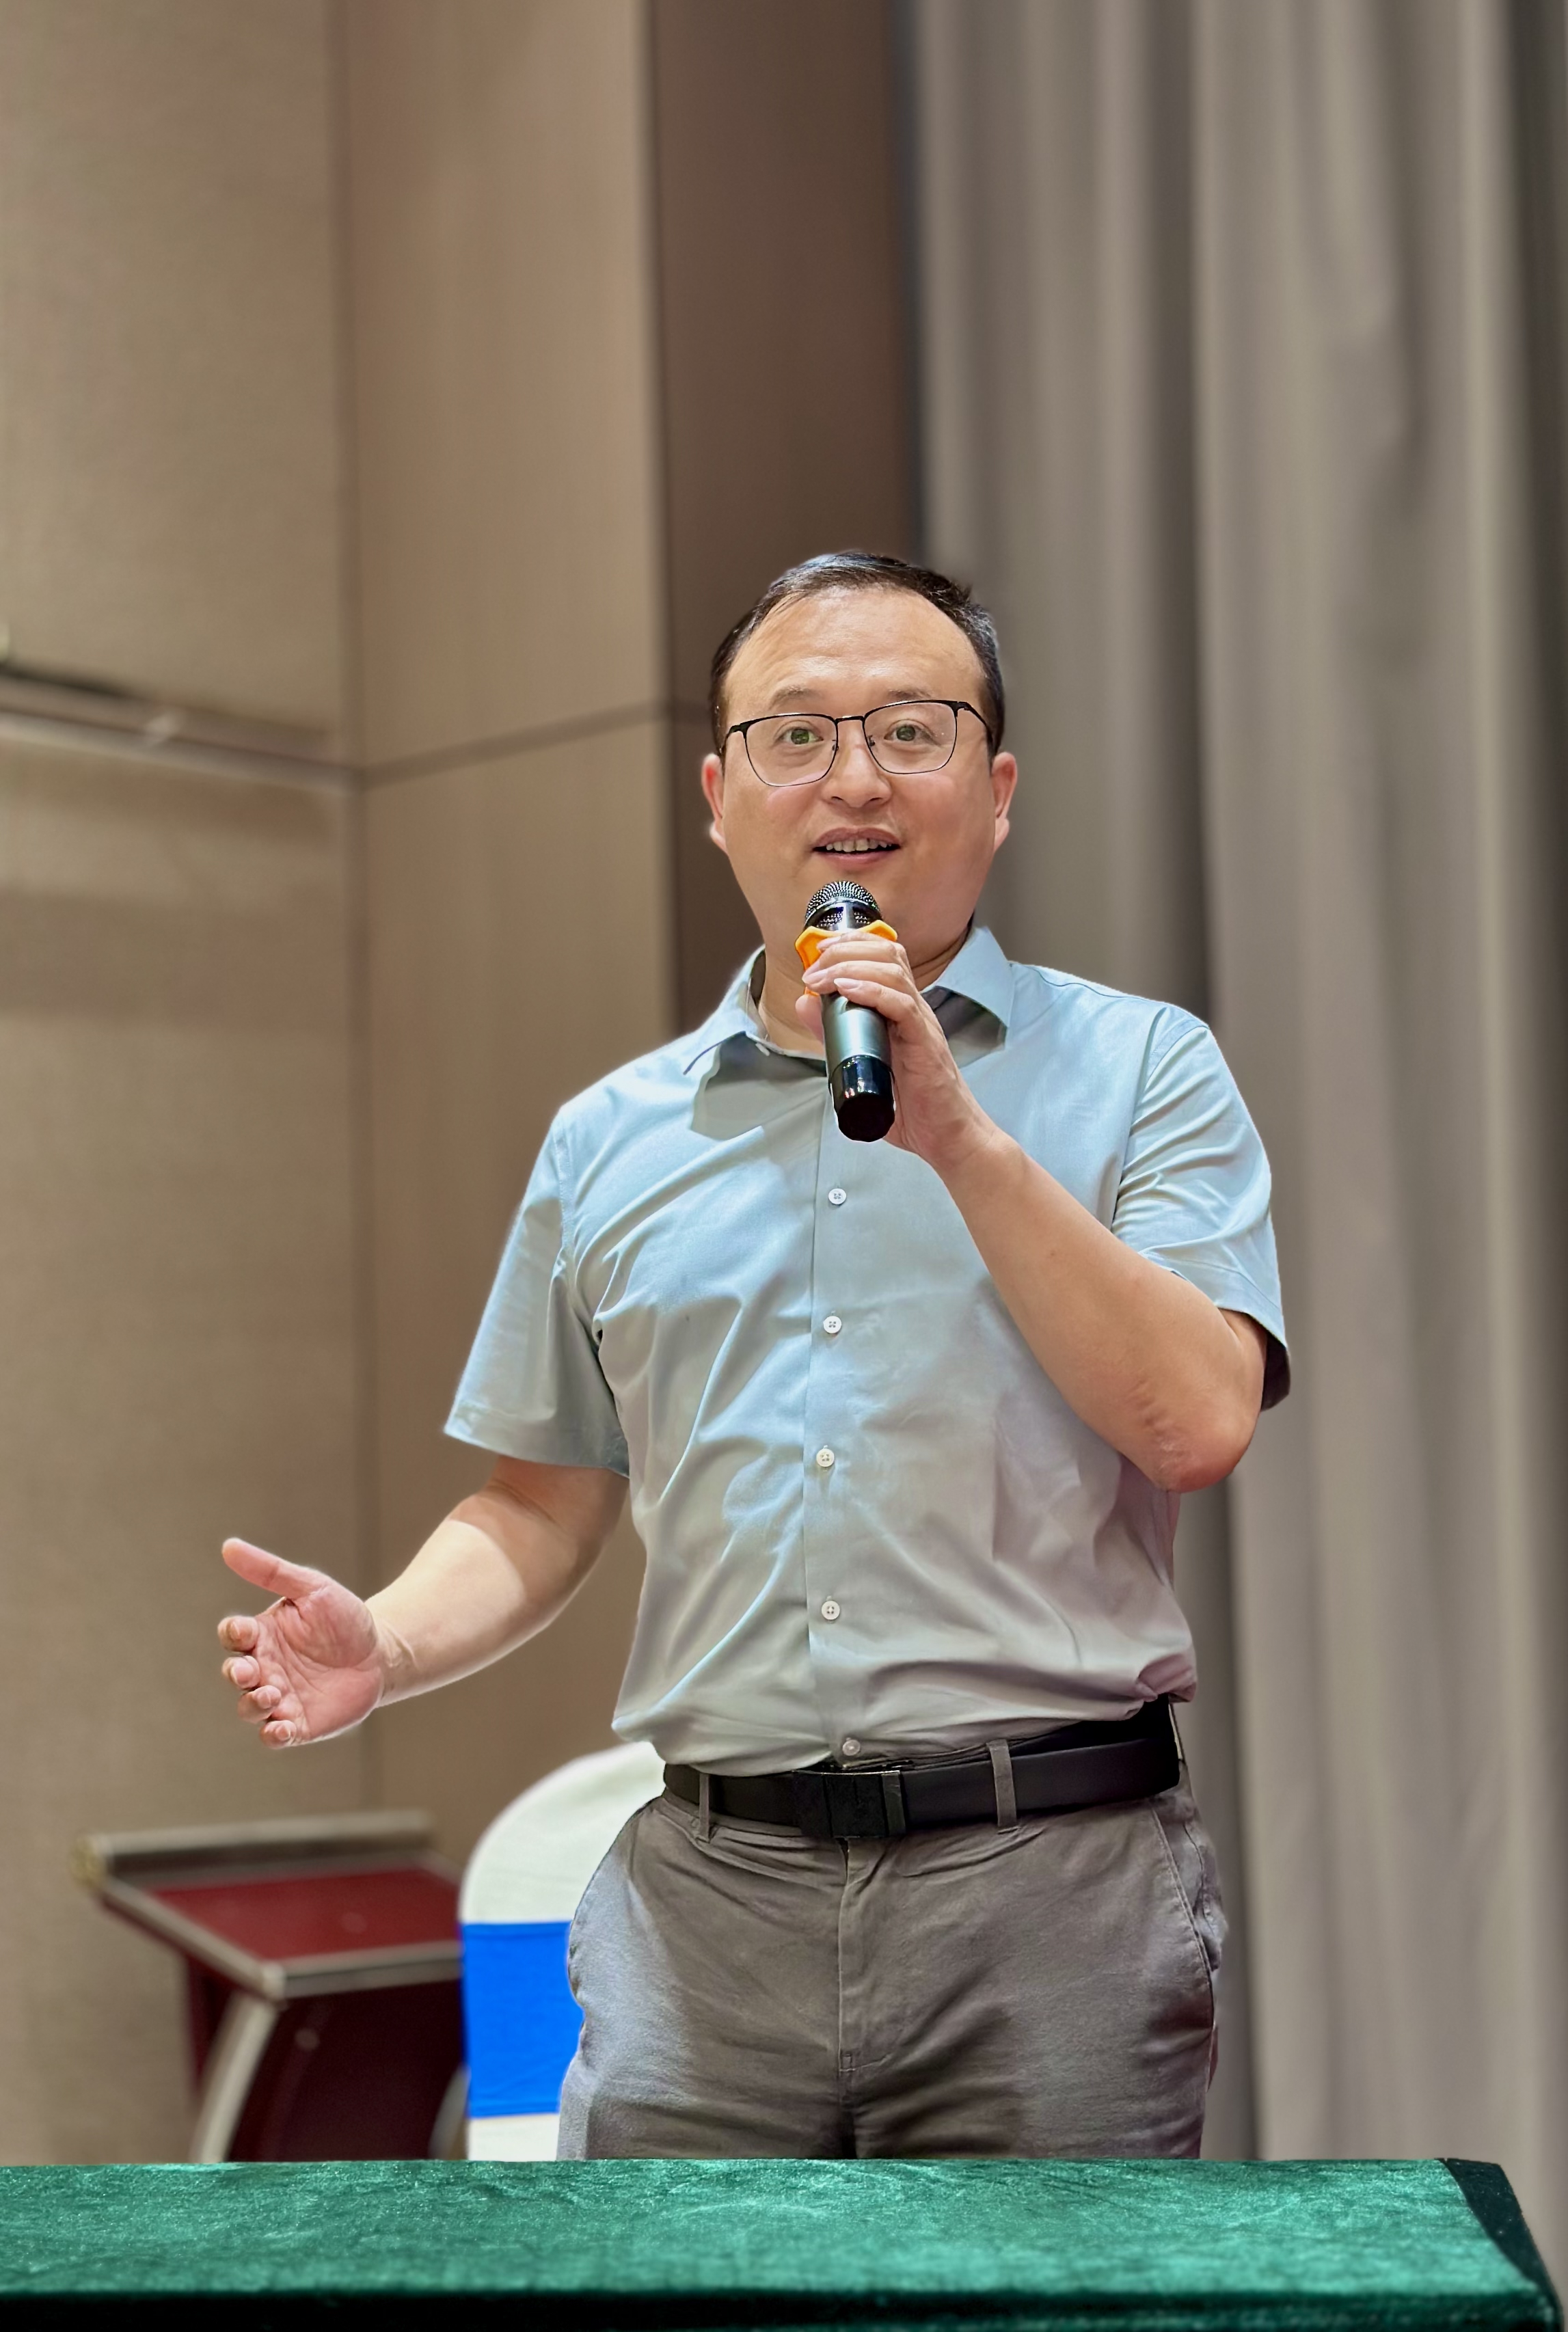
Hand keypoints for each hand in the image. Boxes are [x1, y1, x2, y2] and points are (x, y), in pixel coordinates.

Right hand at [217, 1539, 385, 1748]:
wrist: (382, 1652)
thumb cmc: (344, 1617)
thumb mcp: (312, 1588)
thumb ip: (271, 1570)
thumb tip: (228, 1546)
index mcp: (263, 1635)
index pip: (233, 1636)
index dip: (233, 1634)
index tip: (245, 1630)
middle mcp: (265, 1668)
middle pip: (235, 1674)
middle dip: (236, 1674)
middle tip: (249, 1671)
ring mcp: (280, 1698)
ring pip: (250, 1707)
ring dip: (253, 1704)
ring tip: (272, 1695)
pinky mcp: (299, 1723)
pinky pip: (275, 1735)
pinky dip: (273, 1735)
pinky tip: (280, 1728)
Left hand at [798, 932, 998, 1176]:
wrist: (947, 1136)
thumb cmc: (913, 1106)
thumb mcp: (859, 1062)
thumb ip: (833, 1034)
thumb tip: (806, 1004)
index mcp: (901, 1011)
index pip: (883, 958)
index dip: (852, 944)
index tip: (819, 951)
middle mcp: (914, 1010)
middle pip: (887, 955)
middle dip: (845, 949)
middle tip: (814, 965)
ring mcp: (921, 1024)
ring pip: (892, 973)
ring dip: (851, 967)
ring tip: (821, 977)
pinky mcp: (925, 1043)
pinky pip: (902, 1005)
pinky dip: (872, 992)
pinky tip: (847, 989)